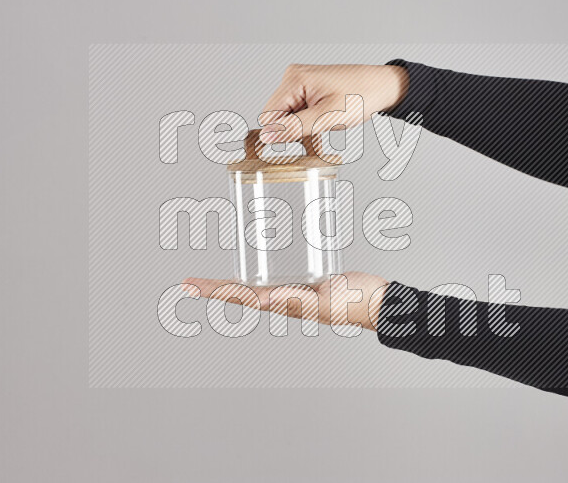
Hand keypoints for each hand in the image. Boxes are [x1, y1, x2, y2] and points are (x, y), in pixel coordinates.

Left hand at [182, 272, 388, 330]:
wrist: (380, 302)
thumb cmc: (355, 304)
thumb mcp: (323, 301)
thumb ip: (294, 299)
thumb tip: (260, 300)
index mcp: (283, 304)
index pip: (239, 297)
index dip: (213, 291)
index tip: (188, 286)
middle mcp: (284, 298)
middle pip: (241, 292)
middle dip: (214, 288)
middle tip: (187, 282)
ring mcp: (294, 291)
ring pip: (256, 286)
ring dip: (232, 284)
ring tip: (212, 281)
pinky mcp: (308, 280)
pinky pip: (278, 276)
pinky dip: (261, 270)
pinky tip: (260, 264)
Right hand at [259, 64, 408, 142]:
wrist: (383, 87)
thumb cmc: (362, 96)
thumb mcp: (326, 117)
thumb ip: (294, 128)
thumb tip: (268, 136)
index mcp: (294, 80)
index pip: (269, 114)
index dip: (279, 132)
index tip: (294, 144)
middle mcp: (294, 78)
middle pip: (277, 115)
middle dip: (293, 130)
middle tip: (317, 134)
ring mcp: (302, 83)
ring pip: (289, 116)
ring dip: (303, 128)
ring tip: (325, 127)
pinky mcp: (310, 90)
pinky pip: (299, 111)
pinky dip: (309, 123)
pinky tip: (324, 125)